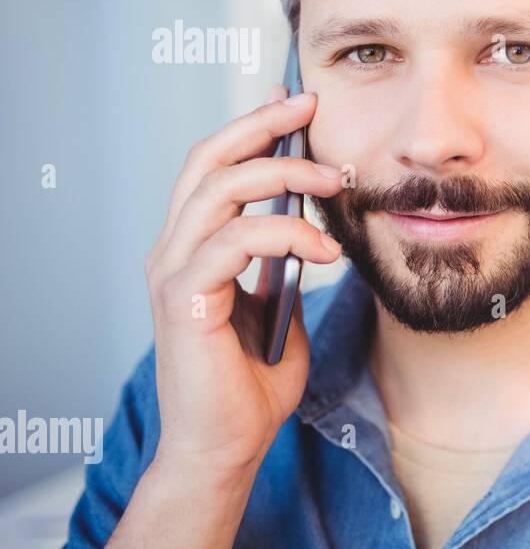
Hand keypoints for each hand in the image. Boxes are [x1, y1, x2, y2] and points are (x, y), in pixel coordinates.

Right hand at [144, 84, 343, 483]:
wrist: (227, 447)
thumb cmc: (253, 384)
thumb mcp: (281, 307)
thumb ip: (286, 265)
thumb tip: (314, 227)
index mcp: (194, 247)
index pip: (215, 167)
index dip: (251, 127)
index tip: (294, 101)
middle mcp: (174, 250)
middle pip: (209, 161)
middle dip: (262, 127)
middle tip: (311, 109)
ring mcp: (173, 272)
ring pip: (219, 191)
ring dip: (285, 176)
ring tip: (338, 185)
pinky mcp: (184, 300)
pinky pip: (233, 241)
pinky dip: (285, 235)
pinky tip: (324, 251)